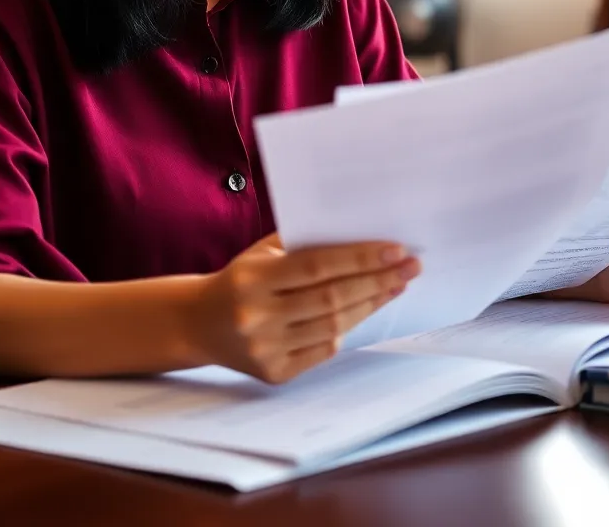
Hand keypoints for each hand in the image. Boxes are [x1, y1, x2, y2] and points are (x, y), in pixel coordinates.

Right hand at [190, 233, 420, 383]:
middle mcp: (258, 315)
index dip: (359, 257)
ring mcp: (265, 348)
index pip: (317, 265)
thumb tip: (358, 234)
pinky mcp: (273, 373)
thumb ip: (301, 242)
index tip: (396, 249)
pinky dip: (345, 329)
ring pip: (332, 325)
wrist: (197, 323)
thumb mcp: (260, 252)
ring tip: (395, 286)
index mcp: (253, 278)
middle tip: (411, 267)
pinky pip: (322, 350)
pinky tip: (362, 310)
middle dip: (377, 281)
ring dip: (370, 304)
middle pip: (331, 298)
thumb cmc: (239, 279)